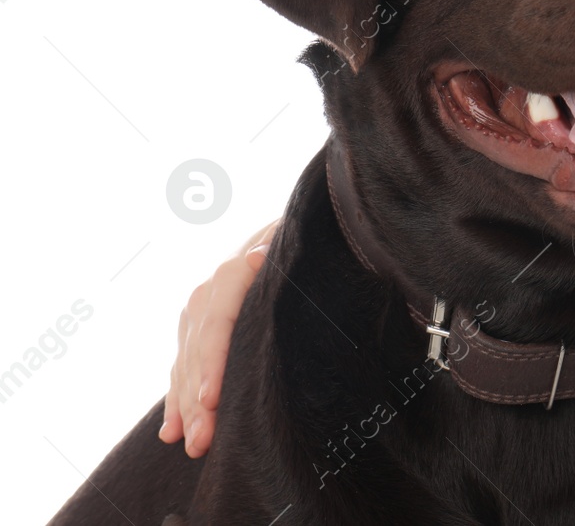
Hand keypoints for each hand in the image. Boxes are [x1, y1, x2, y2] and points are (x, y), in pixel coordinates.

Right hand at [157, 219, 278, 456]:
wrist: (287, 229)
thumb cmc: (303, 238)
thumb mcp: (294, 240)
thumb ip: (278, 252)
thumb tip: (259, 258)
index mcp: (233, 270)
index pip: (217, 322)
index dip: (212, 362)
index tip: (212, 400)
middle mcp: (208, 292)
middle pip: (199, 351)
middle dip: (197, 400)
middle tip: (204, 442)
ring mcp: (198, 311)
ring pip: (187, 364)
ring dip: (186, 408)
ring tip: (194, 446)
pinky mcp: (196, 328)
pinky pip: (183, 367)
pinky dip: (177, 399)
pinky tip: (172, 432)